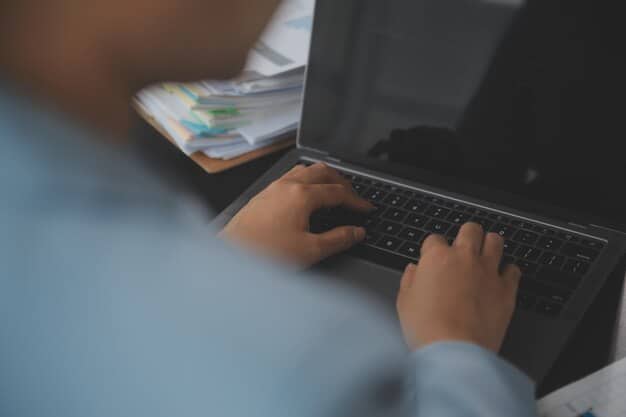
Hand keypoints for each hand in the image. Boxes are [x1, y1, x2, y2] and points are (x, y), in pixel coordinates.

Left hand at [220, 163, 372, 266]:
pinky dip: (307, 181)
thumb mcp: (310, 250)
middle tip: (354, 196)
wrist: (230, 256)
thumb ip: (338, 239)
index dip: (357, 200)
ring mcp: (273, 188)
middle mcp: (287, 185)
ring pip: (305, 170)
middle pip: (323, 172)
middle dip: (343, 182)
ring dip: (324, 178)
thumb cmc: (265, 254)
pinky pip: (291, 177)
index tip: (367, 208)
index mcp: (302, 195)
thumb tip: (356, 232)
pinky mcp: (263, 195)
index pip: (338, 192)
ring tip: (334, 191)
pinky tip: (306, 196)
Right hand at [396, 223, 520, 351]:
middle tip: (463, 247)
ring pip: (495, 241)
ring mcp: (488, 272)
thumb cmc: (426, 329)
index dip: (432, 248)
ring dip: (489, 245)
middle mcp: (464, 258)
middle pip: (470, 229)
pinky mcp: (506, 290)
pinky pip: (513, 270)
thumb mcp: (404, 303)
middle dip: (466, 235)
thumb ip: (409, 280)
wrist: (454, 351)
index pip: (435, 238)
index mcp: (437, 258)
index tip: (433, 258)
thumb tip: (414, 271)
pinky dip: (508, 271)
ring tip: (485, 254)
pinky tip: (500, 278)